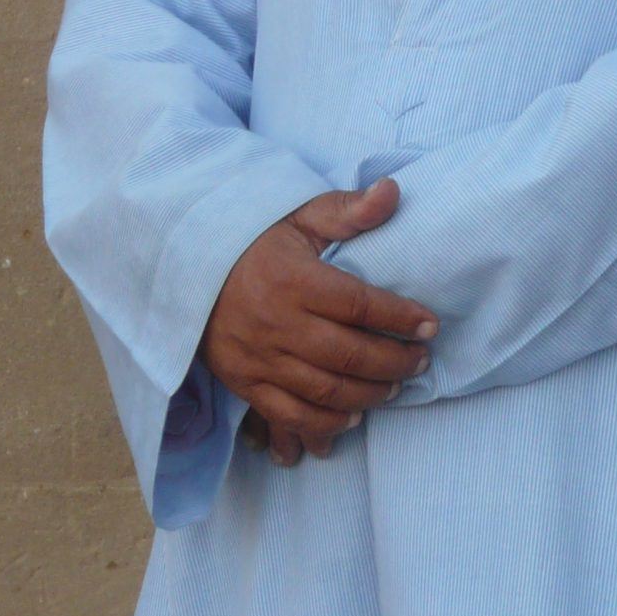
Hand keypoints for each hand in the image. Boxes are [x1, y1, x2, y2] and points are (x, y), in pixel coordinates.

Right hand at [200, 178, 437, 466]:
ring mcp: (258, 357)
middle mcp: (276, 322)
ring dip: (368, 395)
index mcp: (293, 279)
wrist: (186, 267)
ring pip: (325, 390)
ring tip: (394, 386)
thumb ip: (347, 210)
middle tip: (419, 361)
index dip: (400, 318)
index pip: (359, 305)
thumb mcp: (298, 216)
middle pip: (349, 355)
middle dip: (394, 362)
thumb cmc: (254, 241)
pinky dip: (324, 423)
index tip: (430, 325)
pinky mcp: (243, 382)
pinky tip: (351, 418)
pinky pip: (289, 414)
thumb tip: (392, 191)